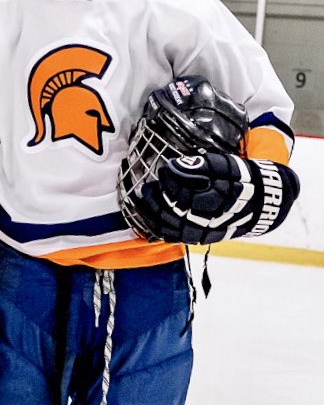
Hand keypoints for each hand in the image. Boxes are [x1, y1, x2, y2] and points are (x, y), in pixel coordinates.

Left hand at [137, 153, 298, 244]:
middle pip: (175, 212)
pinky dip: (161, 230)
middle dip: (157, 199)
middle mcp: (210, 220)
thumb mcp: (225, 166)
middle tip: (147, 188)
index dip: (171, 181)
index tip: (163, 170)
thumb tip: (173, 167)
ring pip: (173, 227)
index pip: (185, 193)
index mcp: (217, 200)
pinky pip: (177, 237)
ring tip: (144, 201)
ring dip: (154, 215)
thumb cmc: (242, 180)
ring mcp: (205, 232)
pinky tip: (150, 221)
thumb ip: (200, 166)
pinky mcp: (201, 238)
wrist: (261, 202)